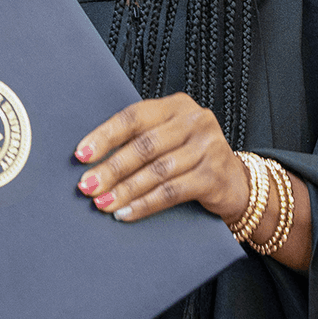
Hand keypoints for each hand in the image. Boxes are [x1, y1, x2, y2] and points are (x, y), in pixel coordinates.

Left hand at [75, 93, 248, 223]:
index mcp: (176, 105)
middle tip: (87, 185)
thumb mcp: (169, 138)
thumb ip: (140, 140)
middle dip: (111, 168)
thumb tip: (91, 160)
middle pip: (144, 145)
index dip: (105, 136)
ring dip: (125, 190)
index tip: (81, 154)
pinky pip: (172, 191)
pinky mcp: (213, 175)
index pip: (134, 116)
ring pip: (156, 171)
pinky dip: (145, 204)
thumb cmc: (191, 158)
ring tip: (102, 203)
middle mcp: (194, 121)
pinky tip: (126, 213)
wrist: (235, 182)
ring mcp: (208, 147)